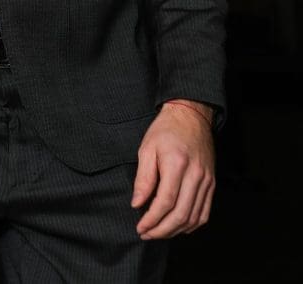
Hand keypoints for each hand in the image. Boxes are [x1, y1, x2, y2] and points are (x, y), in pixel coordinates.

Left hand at [132, 99, 214, 238]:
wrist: (191, 115)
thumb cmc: (166, 130)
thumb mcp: (147, 148)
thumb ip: (143, 178)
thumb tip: (137, 204)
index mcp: (177, 164)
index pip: (165, 202)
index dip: (152, 219)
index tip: (140, 226)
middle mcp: (195, 175)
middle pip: (180, 214)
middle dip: (161, 230)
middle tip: (146, 234)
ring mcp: (206, 180)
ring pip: (193, 217)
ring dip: (175, 230)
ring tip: (159, 232)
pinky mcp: (211, 183)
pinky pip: (204, 212)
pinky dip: (191, 224)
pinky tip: (178, 226)